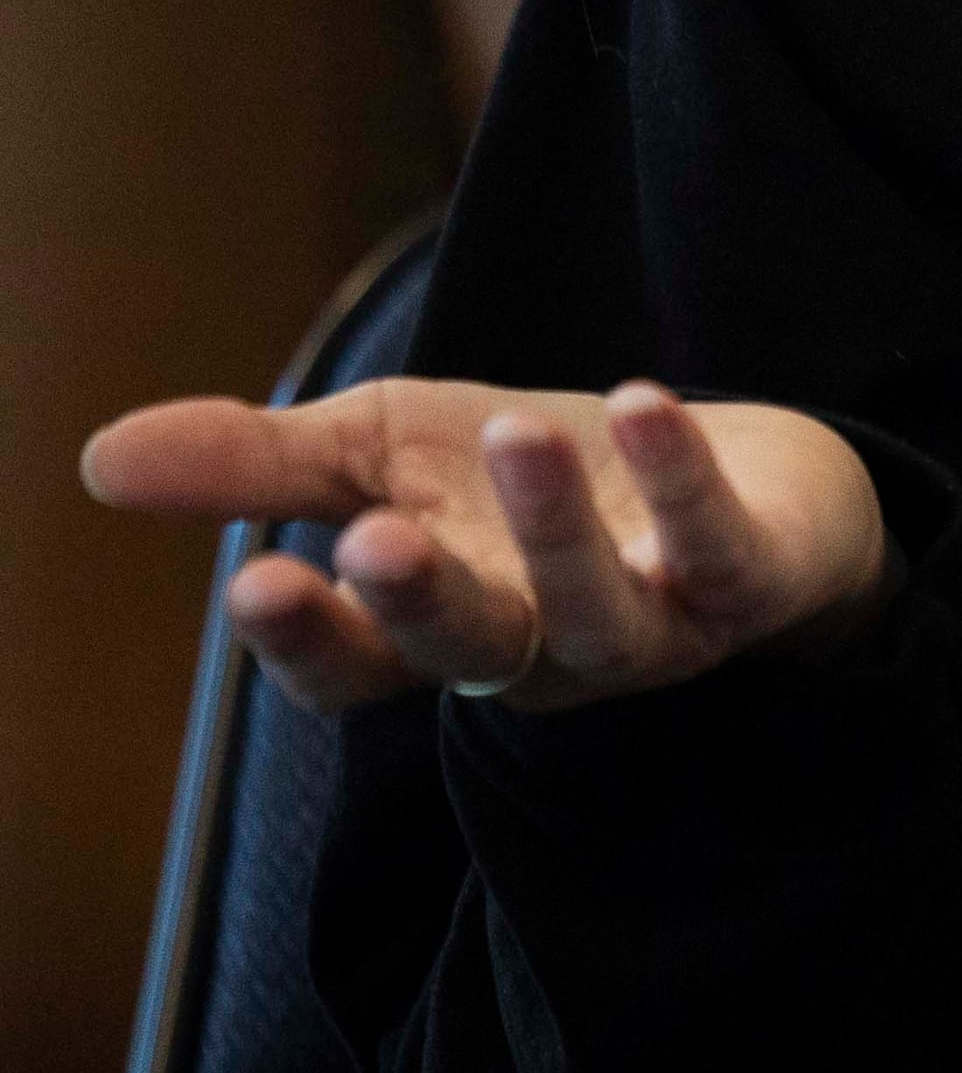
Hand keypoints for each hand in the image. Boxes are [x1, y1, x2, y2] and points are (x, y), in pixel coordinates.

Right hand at [81, 379, 891, 716]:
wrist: (748, 477)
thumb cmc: (534, 479)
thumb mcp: (389, 455)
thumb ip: (261, 468)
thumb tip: (100, 458)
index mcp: (442, 628)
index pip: (357, 669)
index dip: (308, 640)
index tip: (252, 581)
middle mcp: (543, 647)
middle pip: (474, 649)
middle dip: (423, 602)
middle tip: (375, 538)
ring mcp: (654, 622)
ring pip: (597, 611)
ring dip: (555, 527)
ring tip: (519, 433)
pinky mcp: (751, 579)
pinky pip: (718, 546)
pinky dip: (682, 477)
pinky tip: (644, 402)